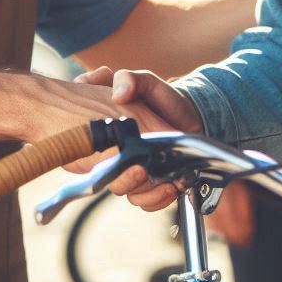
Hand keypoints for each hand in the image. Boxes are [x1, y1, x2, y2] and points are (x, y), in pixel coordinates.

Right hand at [71, 66, 203, 211]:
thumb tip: (118, 94)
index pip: (94, 158)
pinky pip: (150, 202)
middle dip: (125, 180)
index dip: (102, 163)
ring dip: (148, 193)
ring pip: (132, 195)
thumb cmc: (161, 98)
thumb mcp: (144, 81)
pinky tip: (172, 187)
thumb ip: (128, 79)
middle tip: (141, 170)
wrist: (188, 111)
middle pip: (112, 181)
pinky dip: (159, 199)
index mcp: (111, 137)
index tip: (117, 158)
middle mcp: (120, 158)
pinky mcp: (154, 182)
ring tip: (166, 182)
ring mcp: (136, 172)